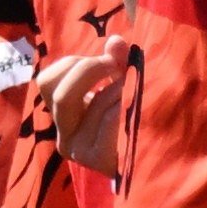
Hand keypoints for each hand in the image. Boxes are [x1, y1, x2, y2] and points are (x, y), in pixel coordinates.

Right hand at [35, 45, 137, 180]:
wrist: (159, 167)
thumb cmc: (136, 122)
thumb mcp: (120, 88)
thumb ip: (114, 64)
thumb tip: (116, 40)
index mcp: (64, 116)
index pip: (47, 81)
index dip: (74, 64)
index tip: (104, 61)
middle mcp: (65, 135)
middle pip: (59, 92)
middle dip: (90, 71)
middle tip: (117, 68)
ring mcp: (78, 150)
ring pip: (89, 105)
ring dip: (114, 90)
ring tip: (133, 93)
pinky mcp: (96, 160)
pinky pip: (108, 121)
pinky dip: (123, 109)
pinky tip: (134, 115)